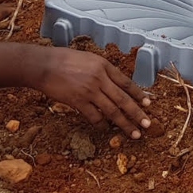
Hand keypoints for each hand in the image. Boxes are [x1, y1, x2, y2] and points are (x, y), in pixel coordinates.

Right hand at [37, 49, 152, 137]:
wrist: (44, 65)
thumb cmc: (63, 59)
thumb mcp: (88, 58)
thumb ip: (102, 70)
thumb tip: (113, 84)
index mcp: (104, 65)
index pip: (126, 82)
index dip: (138, 94)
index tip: (148, 104)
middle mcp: (100, 78)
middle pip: (123, 99)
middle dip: (137, 113)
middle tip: (148, 124)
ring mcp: (90, 91)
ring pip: (112, 111)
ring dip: (125, 124)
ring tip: (134, 133)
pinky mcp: (78, 102)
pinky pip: (94, 117)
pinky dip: (102, 124)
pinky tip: (106, 129)